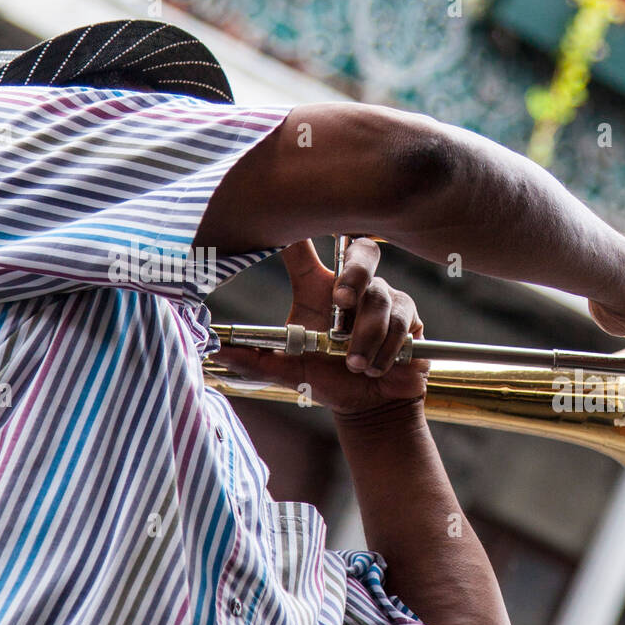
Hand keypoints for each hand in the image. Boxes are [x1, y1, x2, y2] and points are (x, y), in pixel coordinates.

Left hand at [210, 237, 427, 414]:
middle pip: (362, 252)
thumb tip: (216, 351)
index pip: (303, 249)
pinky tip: (375, 367)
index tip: (284, 218)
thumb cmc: (329, 380)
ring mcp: (385, 298)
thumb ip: (256, 360)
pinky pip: (400, 322)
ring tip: (355, 365)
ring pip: (379, 299)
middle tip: (341, 301)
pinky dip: (385, 350)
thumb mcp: (289, 371)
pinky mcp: (408, 316)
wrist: (370, 406)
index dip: (295, 229)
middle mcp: (354, 286)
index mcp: (318, 289)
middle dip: (354, 274)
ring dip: (365, 336)